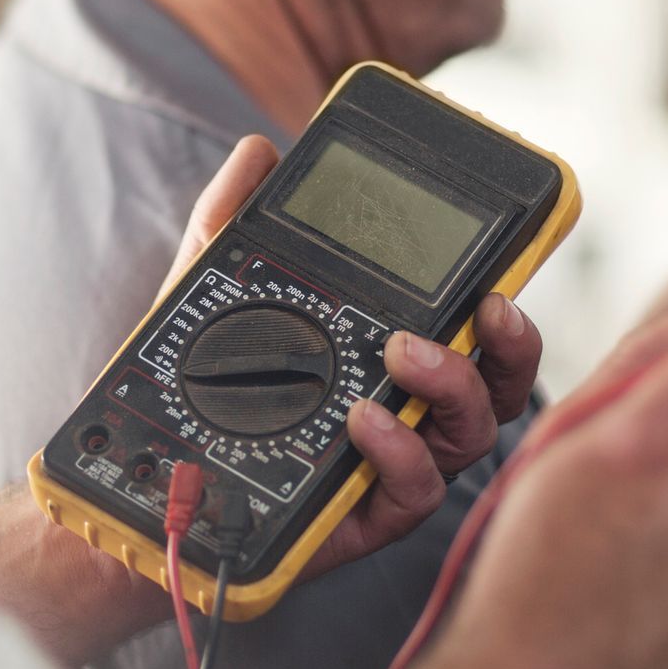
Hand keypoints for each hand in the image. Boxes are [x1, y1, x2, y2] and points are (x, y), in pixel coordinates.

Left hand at [166, 136, 543, 580]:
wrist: (158, 487)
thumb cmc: (202, 393)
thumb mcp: (211, 297)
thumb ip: (233, 221)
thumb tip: (258, 152)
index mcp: (391, 360)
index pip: (475, 333)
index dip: (506, 311)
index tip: (501, 275)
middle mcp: (410, 413)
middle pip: (497, 384)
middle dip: (509, 345)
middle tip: (485, 308)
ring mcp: (394, 467)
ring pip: (470, 434)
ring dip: (453, 386)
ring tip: (403, 353)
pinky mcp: (369, 516)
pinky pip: (417, 490)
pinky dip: (399, 451)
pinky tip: (364, 419)